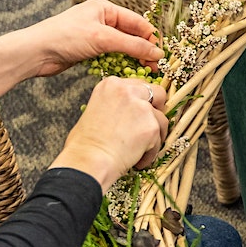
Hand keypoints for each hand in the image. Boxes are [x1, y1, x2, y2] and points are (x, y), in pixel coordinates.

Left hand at [0, 0, 160, 98]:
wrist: (35, 52)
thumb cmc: (66, 37)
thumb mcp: (103, 38)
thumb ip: (132, 46)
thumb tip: (157, 53)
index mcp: (106, 8)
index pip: (137, 22)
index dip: (150, 38)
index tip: (161, 55)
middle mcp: (102, 19)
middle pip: (131, 36)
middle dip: (142, 51)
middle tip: (154, 68)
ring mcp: (95, 36)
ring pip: (121, 48)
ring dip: (131, 59)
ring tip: (143, 73)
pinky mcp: (88, 51)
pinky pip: (110, 56)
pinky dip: (118, 64)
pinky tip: (125, 73)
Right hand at [51, 77, 168, 189]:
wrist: (88, 161)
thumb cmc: (84, 144)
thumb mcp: (93, 111)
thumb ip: (112, 105)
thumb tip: (123, 113)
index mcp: (111, 85)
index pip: (138, 85)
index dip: (142, 99)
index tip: (140, 111)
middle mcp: (128, 91)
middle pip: (158, 93)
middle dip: (157, 109)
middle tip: (150, 124)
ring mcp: (142, 108)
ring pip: (161, 119)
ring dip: (154, 136)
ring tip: (139, 151)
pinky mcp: (152, 127)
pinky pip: (159, 140)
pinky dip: (151, 152)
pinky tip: (138, 161)